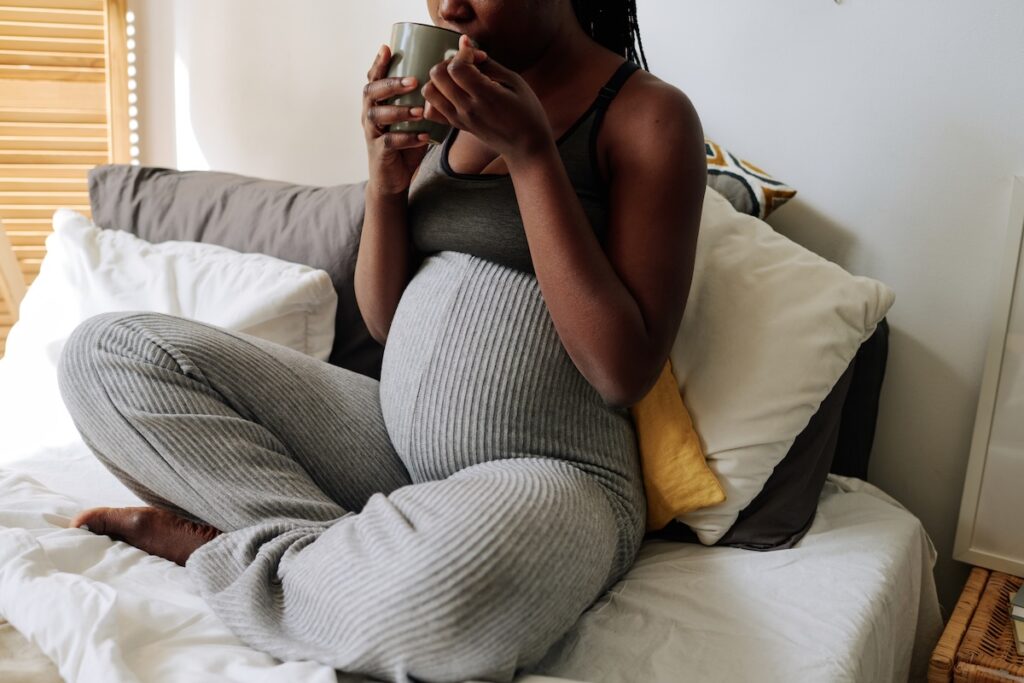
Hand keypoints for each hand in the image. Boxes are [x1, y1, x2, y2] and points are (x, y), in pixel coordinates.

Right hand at [362, 44, 430, 195]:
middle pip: (371, 92)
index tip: (386, 48)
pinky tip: (424, 137)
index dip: (378, 63)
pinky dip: (407, 139)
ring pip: (377, 116)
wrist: (393, 178)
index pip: (374, 78)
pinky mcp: (379, 152)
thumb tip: (451, 77)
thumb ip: (424, 100)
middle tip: (413, 81)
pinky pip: (390, 142)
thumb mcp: (414, 118)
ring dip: (399, 111)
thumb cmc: (406, 143)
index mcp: (377, 102)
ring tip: (419, 111)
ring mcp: (372, 133)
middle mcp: (370, 114)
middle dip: (391, 84)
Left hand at [422, 34, 552, 164]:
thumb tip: (465, 44)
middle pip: (437, 76)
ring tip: (457, 78)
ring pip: (429, 92)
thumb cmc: (527, 111)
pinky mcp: (456, 126)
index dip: (463, 54)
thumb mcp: (515, 82)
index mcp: (485, 97)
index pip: (456, 68)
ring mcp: (459, 120)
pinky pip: (431, 111)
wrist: (527, 147)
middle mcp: (467, 109)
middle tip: (465, 64)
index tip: (478, 55)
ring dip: (439, 79)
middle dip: (448, 62)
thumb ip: (489, 63)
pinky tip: (451, 93)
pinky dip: (435, 98)